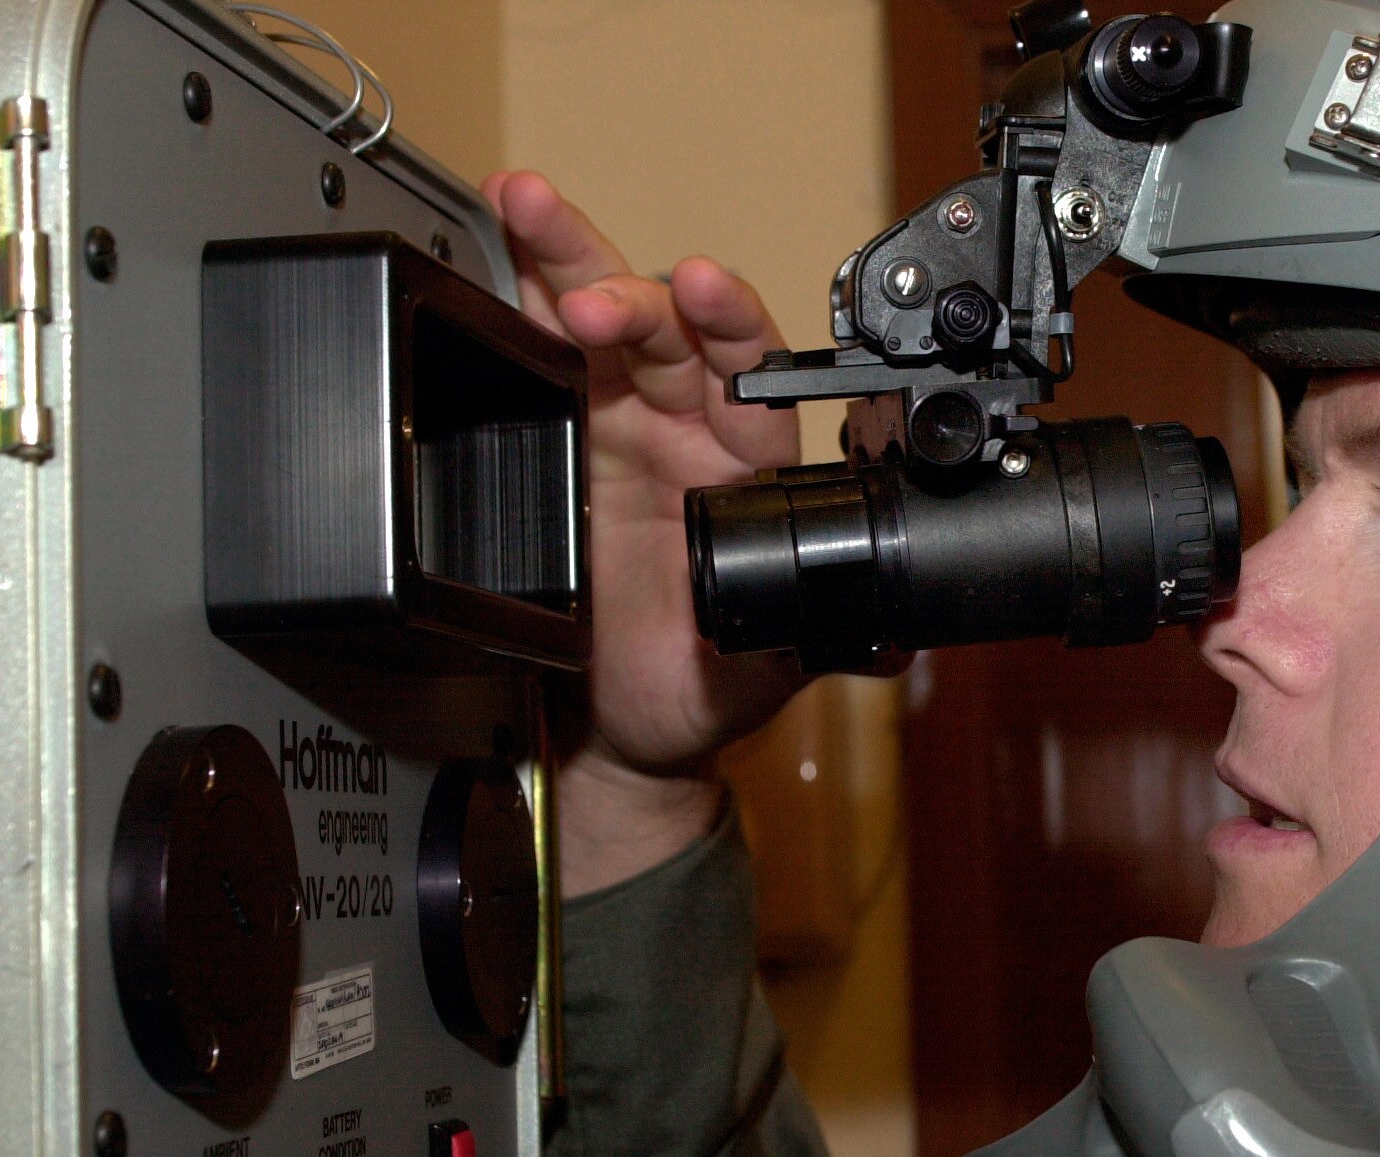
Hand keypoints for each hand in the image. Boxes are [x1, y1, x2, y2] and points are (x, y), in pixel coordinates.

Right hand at [483, 171, 806, 887]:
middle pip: (666, 329)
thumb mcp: (764, 669)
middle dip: (629, 298)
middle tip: (590, 295)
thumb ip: (812, 639)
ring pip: (598, 320)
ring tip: (526, 203)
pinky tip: (493, 240)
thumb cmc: (705, 687)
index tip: (703, 290)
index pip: (751, 374)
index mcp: (751, 465)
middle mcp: (689, 429)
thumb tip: (886, 643)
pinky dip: (512, 292)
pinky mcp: (555, 436)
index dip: (731, 327)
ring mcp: (619, 425)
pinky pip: (535, 350)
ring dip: (565, 260)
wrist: (628, 731)